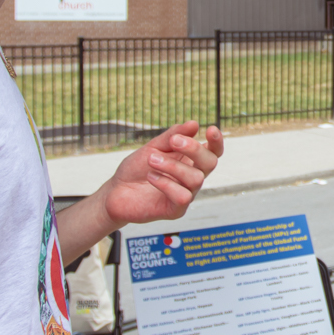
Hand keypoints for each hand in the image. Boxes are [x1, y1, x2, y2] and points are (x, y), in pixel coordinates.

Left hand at [99, 122, 223, 225]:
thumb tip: (194, 124)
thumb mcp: (153, 147)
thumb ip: (172, 136)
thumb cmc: (136, 169)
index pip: (213, 152)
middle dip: (194, 149)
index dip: (216, 141)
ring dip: (172, 166)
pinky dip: (166, 184)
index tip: (209, 129)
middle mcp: (192, 177)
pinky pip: (183, 197)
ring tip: (151, 160)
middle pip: (210, 163)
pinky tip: (151, 177)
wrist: (116, 191)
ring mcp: (186, 194)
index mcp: (190, 161)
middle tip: (173, 142)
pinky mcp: (176, 210)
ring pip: (196, 179)